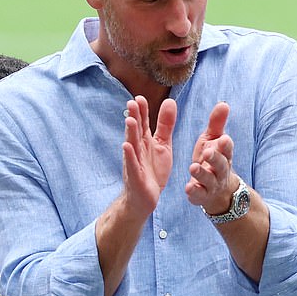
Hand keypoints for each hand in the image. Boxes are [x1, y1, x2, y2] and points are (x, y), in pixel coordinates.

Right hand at [122, 96, 176, 216]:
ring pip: (132, 146)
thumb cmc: (153, 170)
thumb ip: (165, 125)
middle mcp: (138, 149)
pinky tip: (126, 146)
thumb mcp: (163, 145)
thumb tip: (170, 101)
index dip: (142, 111)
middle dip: (134, 117)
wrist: (146, 197)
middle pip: (136, 131)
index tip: (140, 98)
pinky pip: (132, 165)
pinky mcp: (136, 176)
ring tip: (130, 120)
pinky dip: (130, 156)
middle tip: (132, 102)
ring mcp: (135, 162)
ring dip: (130, 133)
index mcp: (145, 141)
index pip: (143, 123)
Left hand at [186, 102, 239, 213]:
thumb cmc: (212, 159)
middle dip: (215, 158)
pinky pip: (199, 195)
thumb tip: (224, 103)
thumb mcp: (213, 141)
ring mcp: (211, 184)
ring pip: (209, 180)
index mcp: (223, 154)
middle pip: (220, 165)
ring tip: (193, 167)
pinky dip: (195, 192)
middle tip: (207, 152)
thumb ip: (217, 124)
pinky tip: (188, 188)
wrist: (217, 191)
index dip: (225, 145)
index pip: (227, 148)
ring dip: (202, 174)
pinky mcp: (201, 195)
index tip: (222, 139)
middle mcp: (220, 170)